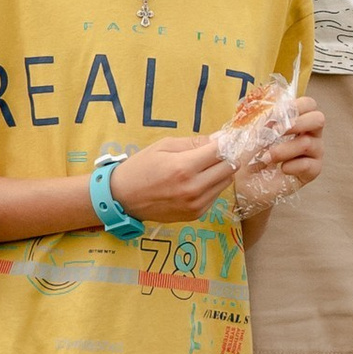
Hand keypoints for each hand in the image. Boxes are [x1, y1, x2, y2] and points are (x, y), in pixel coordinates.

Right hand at [106, 132, 241, 221]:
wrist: (123, 198)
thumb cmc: (142, 167)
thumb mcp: (164, 146)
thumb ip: (194, 142)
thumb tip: (220, 139)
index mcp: (184, 167)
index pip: (221, 152)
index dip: (226, 143)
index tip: (226, 139)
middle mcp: (194, 188)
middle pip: (229, 168)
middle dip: (227, 157)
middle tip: (216, 152)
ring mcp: (196, 204)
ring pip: (225, 183)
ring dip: (221, 172)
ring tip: (203, 167)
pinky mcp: (196, 214)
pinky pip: (215, 195)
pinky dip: (212, 186)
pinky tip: (196, 181)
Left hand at [233, 96, 324, 222]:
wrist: (244, 181)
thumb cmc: (250, 152)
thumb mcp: (253, 132)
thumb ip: (264, 120)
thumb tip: (272, 115)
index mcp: (298, 119)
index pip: (308, 104)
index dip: (296, 105)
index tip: (277, 114)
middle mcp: (310, 134)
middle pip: (318, 119)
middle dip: (296, 123)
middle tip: (276, 131)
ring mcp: (314, 152)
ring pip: (307, 142)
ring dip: (283, 149)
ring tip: (266, 158)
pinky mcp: (313, 171)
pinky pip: (308, 165)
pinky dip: (291, 166)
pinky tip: (281, 169)